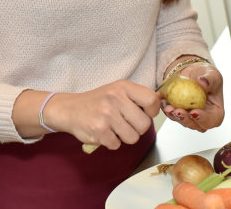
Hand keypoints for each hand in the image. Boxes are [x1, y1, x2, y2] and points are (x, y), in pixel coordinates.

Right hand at [45, 80, 160, 150]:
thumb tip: (161, 103)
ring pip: (133, 138)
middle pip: (144, 125)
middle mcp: (115, 99)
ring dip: (124, 137)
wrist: (69, 109)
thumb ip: (137, 97)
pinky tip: (103, 132)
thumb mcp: (117, 90)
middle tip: (125, 123)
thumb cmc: (97, 101)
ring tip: (113, 128)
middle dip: (137, 128)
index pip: (152, 100)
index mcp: (123, 87)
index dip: (151, 112)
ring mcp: (106, 115)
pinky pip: (117, 145)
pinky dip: (111, 142)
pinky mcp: (99, 131)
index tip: (144, 113)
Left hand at [162, 61, 224, 131]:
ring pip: (182, 121)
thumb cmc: (206, 75)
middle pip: (196, 125)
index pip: (212, 120)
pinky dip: (167, 110)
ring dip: (174, 116)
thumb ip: (209, 79)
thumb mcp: (212, 74)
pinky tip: (163, 102)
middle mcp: (203, 118)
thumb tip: (203, 83)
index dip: (203, 119)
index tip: (194, 112)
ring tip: (168, 107)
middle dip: (185, 120)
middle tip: (178, 111)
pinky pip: (172, 114)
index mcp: (215, 112)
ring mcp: (190, 117)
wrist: (192, 73)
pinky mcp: (179, 113)